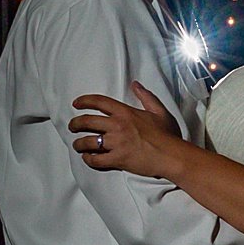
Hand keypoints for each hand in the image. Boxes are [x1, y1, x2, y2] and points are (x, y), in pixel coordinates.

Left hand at [70, 83, 184, 178]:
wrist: (171, 155)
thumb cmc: (167, 135)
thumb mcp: (159, 111)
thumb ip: (146, 96)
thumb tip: (136, 84)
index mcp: (125, 113)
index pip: (99, 102)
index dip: (85, 101)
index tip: (76, 103)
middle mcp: (117, 126)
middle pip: (87, 121)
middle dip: (75, 123)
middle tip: (72, 126)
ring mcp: (116, 143)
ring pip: (88, 142)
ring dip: (79, 143)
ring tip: (77, 145)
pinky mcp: (117, 159)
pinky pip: (96, 159)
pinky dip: (89, 159)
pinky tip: (88, 158)